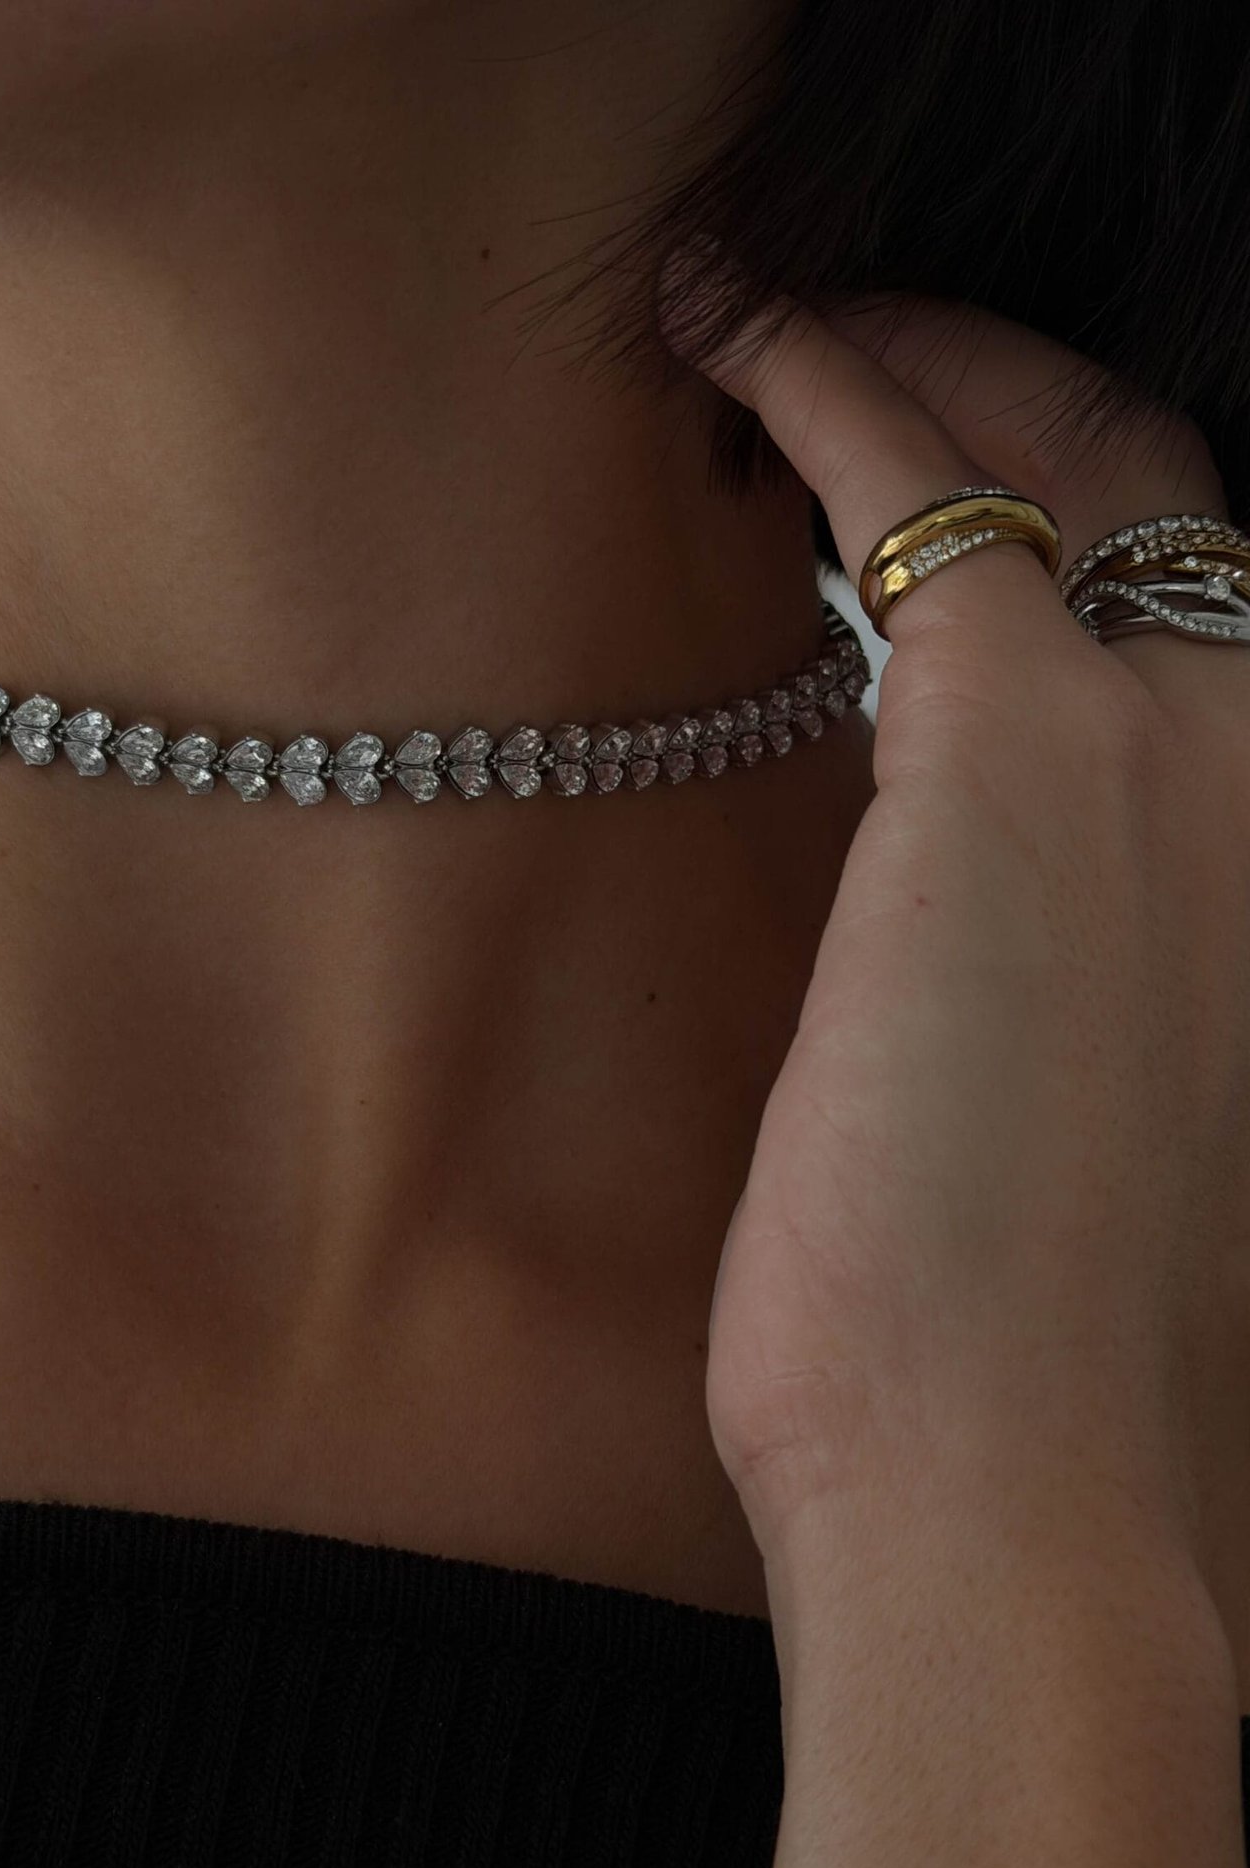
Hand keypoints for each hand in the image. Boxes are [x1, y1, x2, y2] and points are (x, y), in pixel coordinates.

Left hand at [661, 275, 1249, 1584]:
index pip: (1207, 602)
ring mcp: (1169, 739)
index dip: (1088, 510)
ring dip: (921, 352)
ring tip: (783, 312)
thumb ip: (1062, 995)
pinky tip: (735, 336)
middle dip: (1019, 377)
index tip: (962, 485)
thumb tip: (967, 955)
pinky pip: (919, 489)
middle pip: (1161, 475)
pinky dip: (831, 385)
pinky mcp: (1016, 749)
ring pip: (1057, 447)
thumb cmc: (1031, 1364)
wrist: (1022, 1486)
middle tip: (876, 345)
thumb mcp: (1096, 1145)